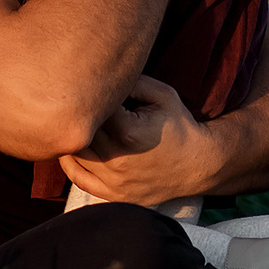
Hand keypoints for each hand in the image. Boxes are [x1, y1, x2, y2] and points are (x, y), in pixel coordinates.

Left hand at [58, 76, 229, 203]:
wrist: (198, 164)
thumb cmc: (179, 125)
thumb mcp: (162, 94)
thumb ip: (131, 81)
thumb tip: (101, 73)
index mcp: (128, 131)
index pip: (94, 108)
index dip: (92, 96)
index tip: (94, 89)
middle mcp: (117, 159)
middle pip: (81, 131)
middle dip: (80, 115)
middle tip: (78, 103)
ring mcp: (114, 181)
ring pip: (75, 155)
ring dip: (72, 137)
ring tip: (74, 122)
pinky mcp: (114, 194)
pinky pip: (80, 180)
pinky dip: (70, 164)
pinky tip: (72, 149)